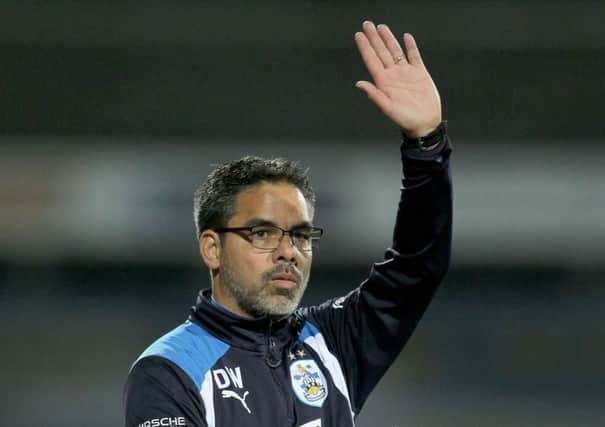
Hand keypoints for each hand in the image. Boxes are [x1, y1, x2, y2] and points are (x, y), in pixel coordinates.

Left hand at [354, 21, 441, 137]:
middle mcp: (393, 75)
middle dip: (373, 38)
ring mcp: (406, 73)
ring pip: (395, 51)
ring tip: (381, 27)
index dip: (365, 47)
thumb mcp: (387, 109)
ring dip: (388, 39)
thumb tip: (359, 84)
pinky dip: (410, 46)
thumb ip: (374, 95)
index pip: (371, 60)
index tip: (359, 35)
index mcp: (383, 82)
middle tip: (367, 24)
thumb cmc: (406, 120)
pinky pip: (414, 56)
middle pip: (381, 52)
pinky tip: (406, 37)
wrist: (425, 123)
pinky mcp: (419, 73)